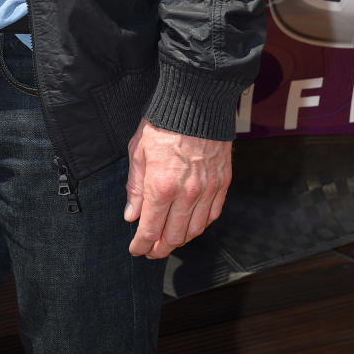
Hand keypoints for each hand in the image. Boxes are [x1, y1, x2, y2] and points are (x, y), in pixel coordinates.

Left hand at [125, 118, 231, 258]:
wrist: (196, 103)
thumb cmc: (163, 123)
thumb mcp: (138, 152)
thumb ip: (135, 187)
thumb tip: (131, 215)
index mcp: (161, 186)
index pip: (150, 229)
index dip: (141, 245)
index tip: (136, 250)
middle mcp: (186, 194)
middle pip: (174, 236)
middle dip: (160, 248)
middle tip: (151, 251)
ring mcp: (207, 190)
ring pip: (195, 230)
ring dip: (181, 240)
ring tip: (169, 240)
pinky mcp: (222, 183)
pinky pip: (213, 214)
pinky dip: (201, 225)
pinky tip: (191, 224)